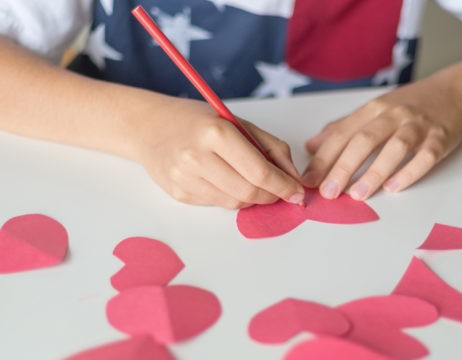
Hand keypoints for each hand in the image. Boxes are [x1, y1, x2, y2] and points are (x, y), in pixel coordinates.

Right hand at [131, 96, 303, 207]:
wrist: (149, 127)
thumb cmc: (197, 121)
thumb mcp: (238, 123)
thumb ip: (271, 147)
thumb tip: (293, 178)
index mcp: (215, 132)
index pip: (259, 171)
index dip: (283, 186)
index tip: (297, 192)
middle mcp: (197, 157)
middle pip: (249, 192)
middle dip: (271, 196)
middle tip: (280, 191)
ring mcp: (185, 178)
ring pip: (234, 203)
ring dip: (252, 198)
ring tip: (253, 183)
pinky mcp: (178, 194)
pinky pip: (217, 204)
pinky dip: (231, 197)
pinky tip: (226, 181)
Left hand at [302, 77, 461, 199]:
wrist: (455, 91)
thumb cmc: (409, 104)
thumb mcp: (373, 110)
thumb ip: (342, 128)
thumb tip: (311, 146)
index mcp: (371, 109)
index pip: (342, 134)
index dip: (323, 157)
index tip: (309, 179)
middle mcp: (392, 115)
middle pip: (364, 140)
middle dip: (343, 167)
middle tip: (328, 192)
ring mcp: (417, 125)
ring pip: (394, 147)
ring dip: (374, 172)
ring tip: (357, 194)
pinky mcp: (440, 138)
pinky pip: (425, 156)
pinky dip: (410, 171)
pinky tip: (394, 187)